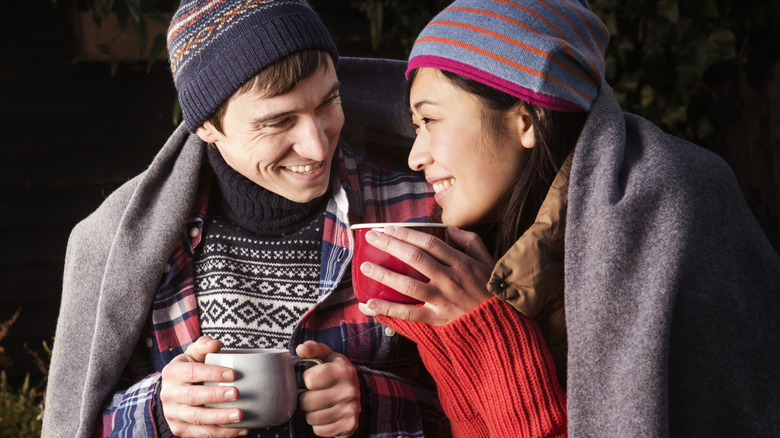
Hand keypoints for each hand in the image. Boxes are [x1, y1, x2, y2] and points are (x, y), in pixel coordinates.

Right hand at [160, 336, 247, 436]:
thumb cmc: (190, 369)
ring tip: (240, 415)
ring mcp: (173, 414)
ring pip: (197, 418)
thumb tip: (215, 344)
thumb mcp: (193, 354)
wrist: (173, 392)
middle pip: (193, 397)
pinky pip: (201, 434)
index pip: (193, 372)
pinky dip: (222, 434)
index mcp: (173, 373)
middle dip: (216, 396)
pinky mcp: (180, 429)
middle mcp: (170, 394)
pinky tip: (241, 430)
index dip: (212, 373)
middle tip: (236, 393)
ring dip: (220, 419)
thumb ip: (204, 346)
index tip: (233, 374)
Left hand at [296, 341, 360, 436]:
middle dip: (306, 398)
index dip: (308, 379)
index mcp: (343, 371)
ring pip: (312, 418)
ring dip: (311, 413)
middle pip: (307, 402)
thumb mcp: (326, 355)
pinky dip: (319, 425)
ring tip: (319, 404)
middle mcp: (350, 391)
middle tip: (314, 394)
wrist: (355, 390)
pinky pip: (320, 431)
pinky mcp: (350, 426)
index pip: (309, 380)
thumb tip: (300, 349)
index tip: (315, 379)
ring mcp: (351, 410)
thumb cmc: (334, 371)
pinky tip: (326, 415)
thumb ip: (312, 348)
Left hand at [357, 225, 493, 324]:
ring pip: (409, 284)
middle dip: (390, 245)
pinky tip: (370, 304)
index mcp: (461, 262)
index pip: (429, 243)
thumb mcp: (488, 261)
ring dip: (384, 274)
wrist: (501, 323)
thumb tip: (449, 229)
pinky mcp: (437, 318)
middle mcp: (450, 279)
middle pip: (415, 258)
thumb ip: (470, 241)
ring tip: (365, 266)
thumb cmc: (491, 290)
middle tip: (372, 237)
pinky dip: (388, 309)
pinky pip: (409, 313)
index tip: (389, 228)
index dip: (406, 234)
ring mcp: (443, 299)